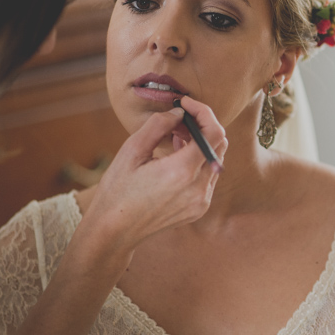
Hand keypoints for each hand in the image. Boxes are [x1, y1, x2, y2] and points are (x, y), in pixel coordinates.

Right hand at [77, 97, 227, 265]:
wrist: (115, 231)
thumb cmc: (117, 189)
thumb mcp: (131, 150)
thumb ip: (158, 125)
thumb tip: (180, 112)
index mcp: (182, 172)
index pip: (214, 133)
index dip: (205, 112)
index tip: (186, 104)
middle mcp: (198, 188)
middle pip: (220, 145)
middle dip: (204, 126)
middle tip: (180, 119)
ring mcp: (201, 201)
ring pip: (216, 161)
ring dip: (202, 144)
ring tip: (175, 138)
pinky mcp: (199, 208)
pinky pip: (209, 177)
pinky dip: (199, 162)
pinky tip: (177, 158)